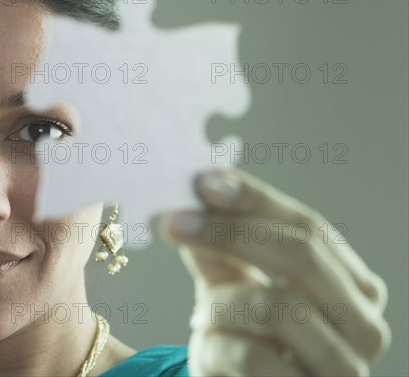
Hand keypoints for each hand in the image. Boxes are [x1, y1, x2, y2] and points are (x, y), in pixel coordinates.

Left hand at [161, 167, 390, 376]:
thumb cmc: (247, 339)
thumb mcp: (233, 285)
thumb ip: (219, 245)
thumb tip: (198, 194)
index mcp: (353, 286)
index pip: (309, 227)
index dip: (256, 200)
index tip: (205, 181)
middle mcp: (364, 325)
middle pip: (302, 256)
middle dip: (231, 233)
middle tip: (175, 221)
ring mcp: (344, 368)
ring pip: (278, 306)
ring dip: (221, 302)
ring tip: (200, 312)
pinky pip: (254, 355)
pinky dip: (215, 342)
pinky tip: (207, 343)